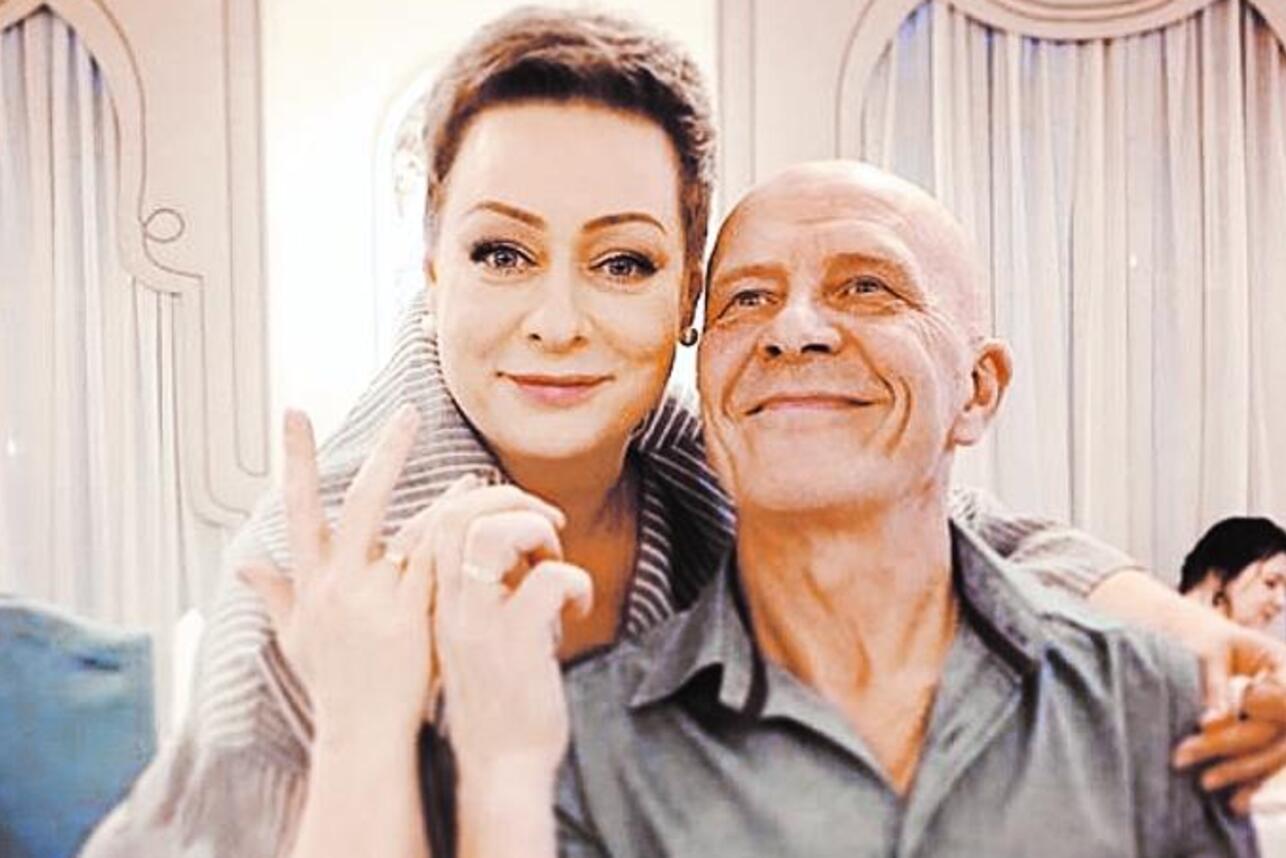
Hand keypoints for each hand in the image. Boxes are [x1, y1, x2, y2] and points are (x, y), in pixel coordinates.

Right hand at [240, 405, 442, 742]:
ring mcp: (375, 599)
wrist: (362, 733)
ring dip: (443, 496)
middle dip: (384, 453)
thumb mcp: (296, 638)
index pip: (299, 508)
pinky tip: (477, 511)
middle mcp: (339, 584)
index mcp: (311, 583)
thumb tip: (246, 562)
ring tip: (471, 472)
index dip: (297, 458)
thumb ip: (275, 595)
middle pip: (358, 502)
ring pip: (409, 527)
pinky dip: (455, 532)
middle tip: (407, 411)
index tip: (294, 414)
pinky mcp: (411, 617)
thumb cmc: (333, 686)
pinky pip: (438, 561)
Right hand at [428, 484, 590, 788]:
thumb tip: (523, 549)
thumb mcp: (479, 638)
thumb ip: (487, 593)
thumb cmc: (501, 703)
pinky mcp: (516, 642)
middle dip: (510, 499)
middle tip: (549, 525)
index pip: (434, 523)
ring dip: (535, 530)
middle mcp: (448, 608)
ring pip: (492, 534)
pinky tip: (578, 607)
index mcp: (435, 604)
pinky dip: (575, 580)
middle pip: (457, 514)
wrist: (502, 770)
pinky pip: (548, 578)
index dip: (474, 497)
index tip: (513, 505)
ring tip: (555, 560)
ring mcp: (478, 623)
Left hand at [1172, 621, 1285, 813]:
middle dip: (1228, 747)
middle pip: (1273, 732)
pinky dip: (1255, 782)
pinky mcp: (1279, 738)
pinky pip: (1273, 765)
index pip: (1282, 699)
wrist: (1209, 644)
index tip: (1203, 723)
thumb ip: (1214, 686)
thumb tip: (1212, 723)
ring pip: (1276, 755)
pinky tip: (1236, 802)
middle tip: (1180, 756)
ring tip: (1204, 784)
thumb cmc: (1207, 641)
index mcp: (1285, 665)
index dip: (1252, 714)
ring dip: (1241, 772)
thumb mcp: (1208, 652)